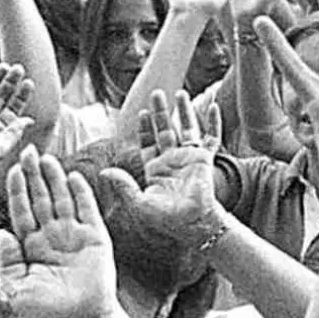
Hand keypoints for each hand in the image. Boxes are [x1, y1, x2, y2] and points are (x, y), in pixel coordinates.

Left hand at [0, 147, 119, 317]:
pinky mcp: (96, 240)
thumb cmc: (47, 314)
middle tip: (28, 151)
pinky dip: (81, 194)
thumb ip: (7, 260)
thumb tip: (1, 231)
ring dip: (54, 179)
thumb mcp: (15, 289)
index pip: (21, 212)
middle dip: (34, 175)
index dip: (17, 191)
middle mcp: (52, 238)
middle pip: (40, 199)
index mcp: (31, 248)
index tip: (12, 170)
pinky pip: (87, 211)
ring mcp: (74, 237)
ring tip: (47, 158)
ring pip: (62, 200)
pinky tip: (73, 177)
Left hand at [100, 89, 226, 251]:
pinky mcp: (205, 159)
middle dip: (160, 112)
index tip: (142, 113)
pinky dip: (213, 123)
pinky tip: (214, 107)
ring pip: (187, 129)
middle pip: (166, 130)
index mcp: (156, 169)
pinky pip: (211, 137)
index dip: (145, 128)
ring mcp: (190, 158)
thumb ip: (123, 186)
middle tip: (156, 94)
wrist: (194, 223)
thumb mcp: (140, 203)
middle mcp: (173, 160)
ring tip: (180, 94)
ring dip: (184, 112)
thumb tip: (104, 173)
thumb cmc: (168, 218)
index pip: (148, 143)